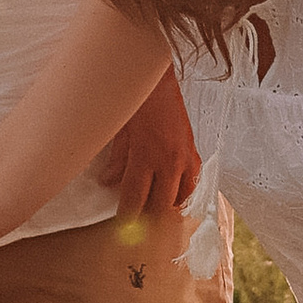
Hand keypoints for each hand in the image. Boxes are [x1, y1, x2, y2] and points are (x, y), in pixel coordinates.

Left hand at [94, 69, 200, 221]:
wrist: (159, 77)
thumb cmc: (136, 98)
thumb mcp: (119, 129)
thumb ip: (116, 160)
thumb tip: (107, 182)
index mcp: (145, 156)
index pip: (134, 198)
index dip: (127, 216)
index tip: (121, 226)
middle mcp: (168, 161)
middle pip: (159, 205)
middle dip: (147, 217)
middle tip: (136, 219)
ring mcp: (185, 157)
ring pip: (179, 198)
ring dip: (166, 205)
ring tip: (152, 206)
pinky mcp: (194, 151)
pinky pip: (193, 182)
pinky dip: (182, 191)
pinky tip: (171, 191)